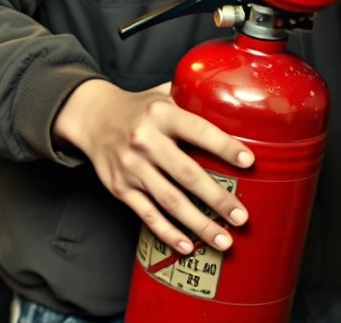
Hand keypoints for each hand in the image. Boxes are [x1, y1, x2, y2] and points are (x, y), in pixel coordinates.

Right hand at [52, 78, 252, 254]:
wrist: (92, 117)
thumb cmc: (137, 108)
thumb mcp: (161, 94)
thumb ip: (191, 98)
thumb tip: (231, 102)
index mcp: (160, 113)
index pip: (197, 129)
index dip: (223, 146)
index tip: (248, 161)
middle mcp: (144, 139)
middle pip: (187, 174)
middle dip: (217, 198)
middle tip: (241, 217)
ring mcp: (131, 165)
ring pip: (169, 200)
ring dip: (199, 224)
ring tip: (224, 240)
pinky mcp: (120, 187)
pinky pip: (147, 214)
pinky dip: (167, 232)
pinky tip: (187, 245)